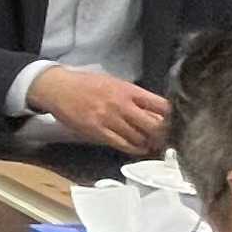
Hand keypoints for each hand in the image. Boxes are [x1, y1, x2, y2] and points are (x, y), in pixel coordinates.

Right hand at [27, 66, 169, 155]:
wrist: (58, 88)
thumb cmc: (86, 83)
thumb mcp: (113, 82)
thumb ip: (133, 95)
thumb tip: (153, 110)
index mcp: (128, 90)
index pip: (160, 105)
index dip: (171, 116)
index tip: (174, 122)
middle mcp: (122, 105)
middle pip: (154, 125)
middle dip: (162, 134)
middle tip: (165, 138)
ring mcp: (110, 119)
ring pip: (140, 137)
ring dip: (148, 143)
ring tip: (152, 144)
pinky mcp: (98, 131)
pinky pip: (123, 144)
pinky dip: (134, 148)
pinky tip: (138, 148)